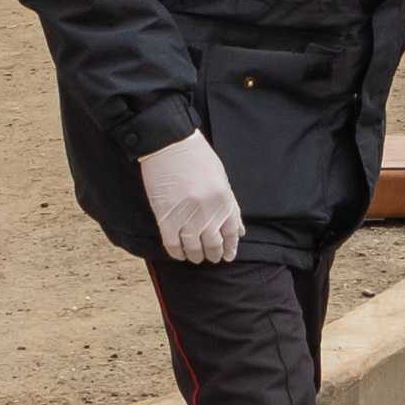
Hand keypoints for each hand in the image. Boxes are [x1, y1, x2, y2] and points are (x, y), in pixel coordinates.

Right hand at [138, 130, 243, 262]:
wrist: (170, 146)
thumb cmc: (198, 159)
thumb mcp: (222, 179)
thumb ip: (231, 205)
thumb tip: (239, 230)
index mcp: (224, 200)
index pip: (231, 232)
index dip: (230, 247)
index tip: (229, 255)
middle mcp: (208, 211)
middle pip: (213, 243)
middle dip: (214, 254)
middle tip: (213, 259)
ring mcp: (186, 216)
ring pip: (193, 248)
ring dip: (196, 256)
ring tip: (197, 258)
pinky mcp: (165, 218)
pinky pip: (172, 244)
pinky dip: (177, 253)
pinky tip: (180, 254)